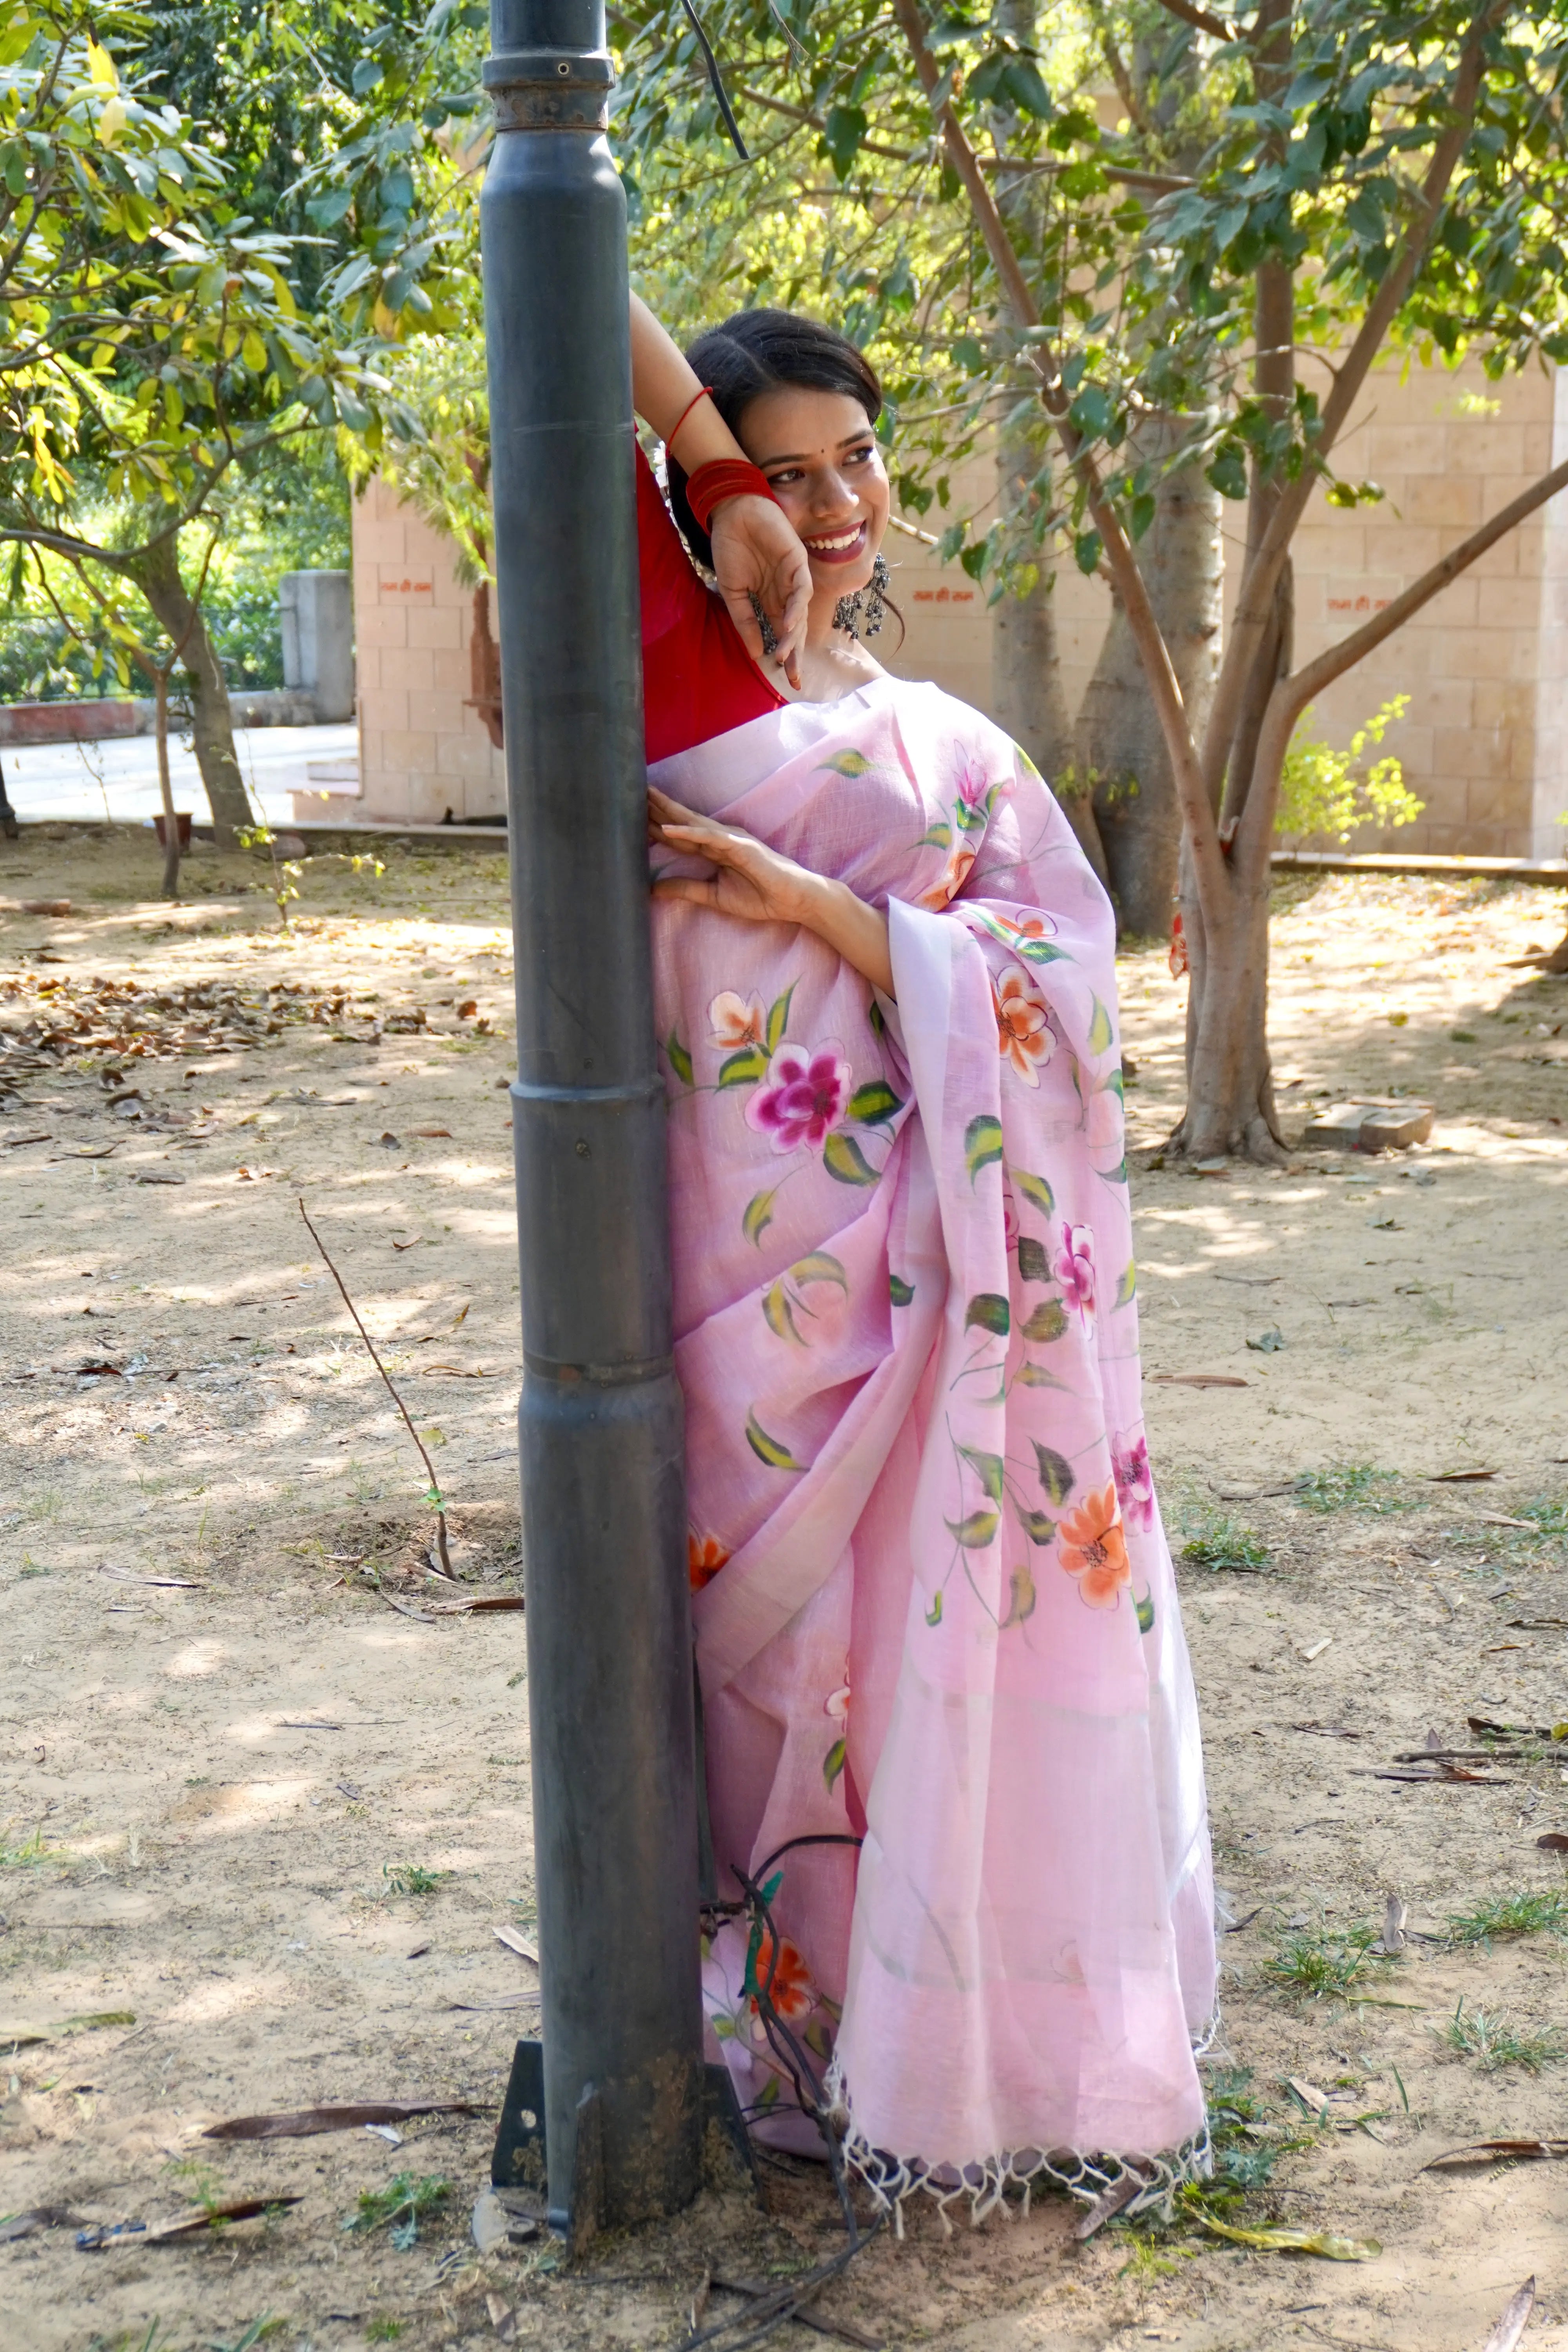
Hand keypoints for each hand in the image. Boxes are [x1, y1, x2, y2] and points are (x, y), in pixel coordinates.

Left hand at [649, 788, 894, 993]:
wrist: (794, 901)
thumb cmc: (761, 897)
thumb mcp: (713, 897)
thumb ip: (686, 889)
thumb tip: (653, 889)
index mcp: (715, 850)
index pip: (680, 835)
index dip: (655, 826)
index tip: (630, 817)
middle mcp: (720, 839)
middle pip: (682, 821)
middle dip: (656, 808)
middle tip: (628, 792)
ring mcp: (731, 840)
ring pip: (693, 822)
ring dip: (668, 811)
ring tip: (644, 798)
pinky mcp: (741, 848)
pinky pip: (711, 838)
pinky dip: (689, 833)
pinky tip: (668, 829)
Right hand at [707, 495, 809, 689]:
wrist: (732, 513)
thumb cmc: (731, 548)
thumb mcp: (733, 593)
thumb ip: (745, 621)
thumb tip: (756, 654)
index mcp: (771, 600)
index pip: (783, 633)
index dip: (786, 655)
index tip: (785, 680)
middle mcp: (786, 592)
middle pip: (796, 629)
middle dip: (795, 653)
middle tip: (793, 677)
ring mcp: (793, 577)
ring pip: (799, 613)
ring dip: (792, 635)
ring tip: (784, 654)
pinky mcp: (797, 561)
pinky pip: (800, 589)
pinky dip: (794, 608)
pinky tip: (787, 624)